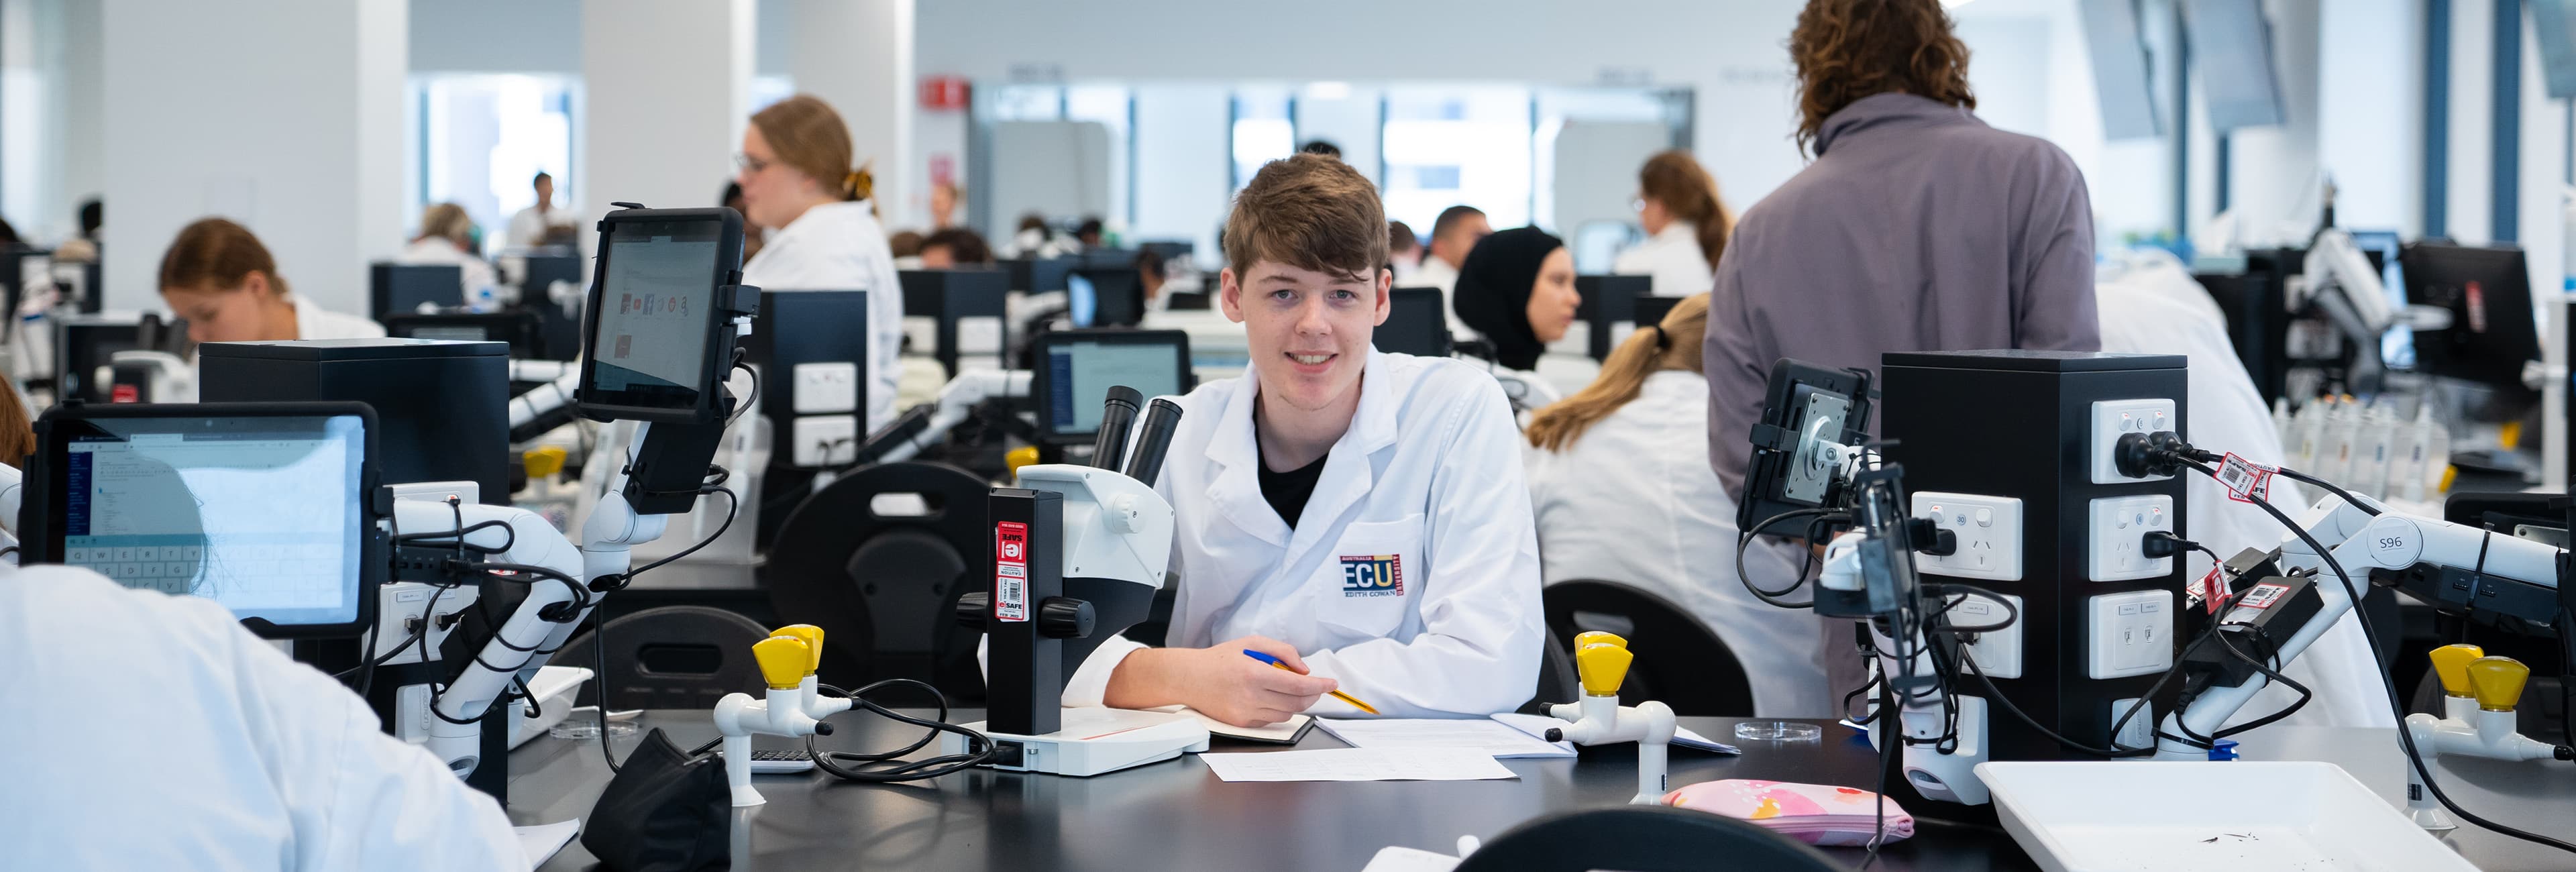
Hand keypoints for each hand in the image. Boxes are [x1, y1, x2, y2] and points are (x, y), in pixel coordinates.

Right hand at [1103, 635, 1337, 727]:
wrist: (1189, 678)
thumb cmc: (1220, 658)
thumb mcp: (1251, 643)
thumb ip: (1282, 652)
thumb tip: (1304, 669)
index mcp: (1254, 673)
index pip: (1297, 685)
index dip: (1319, 686)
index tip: (1332, 684)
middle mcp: (1251, 696)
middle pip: (1296, 703)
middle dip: (1312, 695)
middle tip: (1317, 686)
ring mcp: (1246, 713)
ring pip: (1286, 714)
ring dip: (1297, 703)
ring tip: (1292, 690)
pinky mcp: (1241, 723)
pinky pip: (1271, 720)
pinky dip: (1279, 710)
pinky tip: (1273, 698)